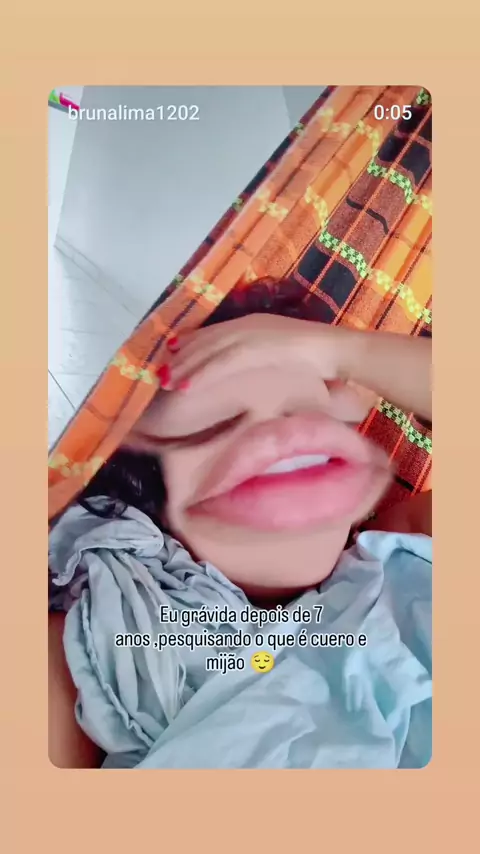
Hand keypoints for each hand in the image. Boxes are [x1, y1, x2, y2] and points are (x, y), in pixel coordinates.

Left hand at [162, 314, 346, 392]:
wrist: (339, 351)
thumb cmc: (318, 357)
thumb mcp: (284, 354)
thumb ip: (265, 356)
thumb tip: (255, 369)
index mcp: (254, 322)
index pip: (215, 333)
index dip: (191, 344)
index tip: (171, 355)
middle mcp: (248, 323)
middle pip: (205, 340)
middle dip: (181, 357)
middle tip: (159, 374)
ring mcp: (251, 333)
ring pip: (208, 351)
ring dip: (184, 367)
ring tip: (165, 383)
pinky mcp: (256, 347)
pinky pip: (221, 363)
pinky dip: (202, 374)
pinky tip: (185, 387)